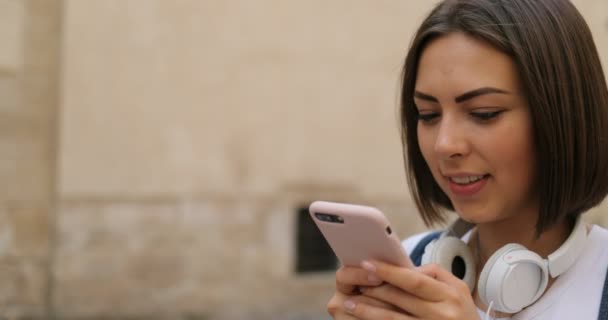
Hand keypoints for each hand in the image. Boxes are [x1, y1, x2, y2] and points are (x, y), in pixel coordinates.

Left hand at [342, 260, 480, 319]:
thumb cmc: (462, 312)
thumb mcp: (458, 289)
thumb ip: (433, 273)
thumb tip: (404, 267)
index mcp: (450, 295)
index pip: (413, 280)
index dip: (388, 271)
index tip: (367, 263)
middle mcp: (441, 314)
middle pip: (400, 299)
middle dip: (374, 290)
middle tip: (355, 283)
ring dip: (368, 312)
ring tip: (350, 304)